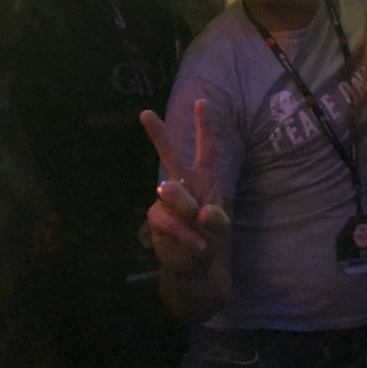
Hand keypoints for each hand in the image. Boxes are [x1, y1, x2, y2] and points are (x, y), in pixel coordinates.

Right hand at [140, 100, 230, 273]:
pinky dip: (182, 232)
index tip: (201, 101)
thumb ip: (217, 218)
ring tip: (198, 227)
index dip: (204, 126)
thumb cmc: (210, 237)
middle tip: (145, 113)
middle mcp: (183, 184)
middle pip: (170, 155)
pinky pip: (167, 218)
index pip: (206, 149)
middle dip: (158, 134)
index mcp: (203, 178)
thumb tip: (199, 211)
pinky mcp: (157, 219)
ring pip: (171, 191)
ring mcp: (167, 201)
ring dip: (187, 209)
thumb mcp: (221, 227)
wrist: (196, 265)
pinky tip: (196, 244)